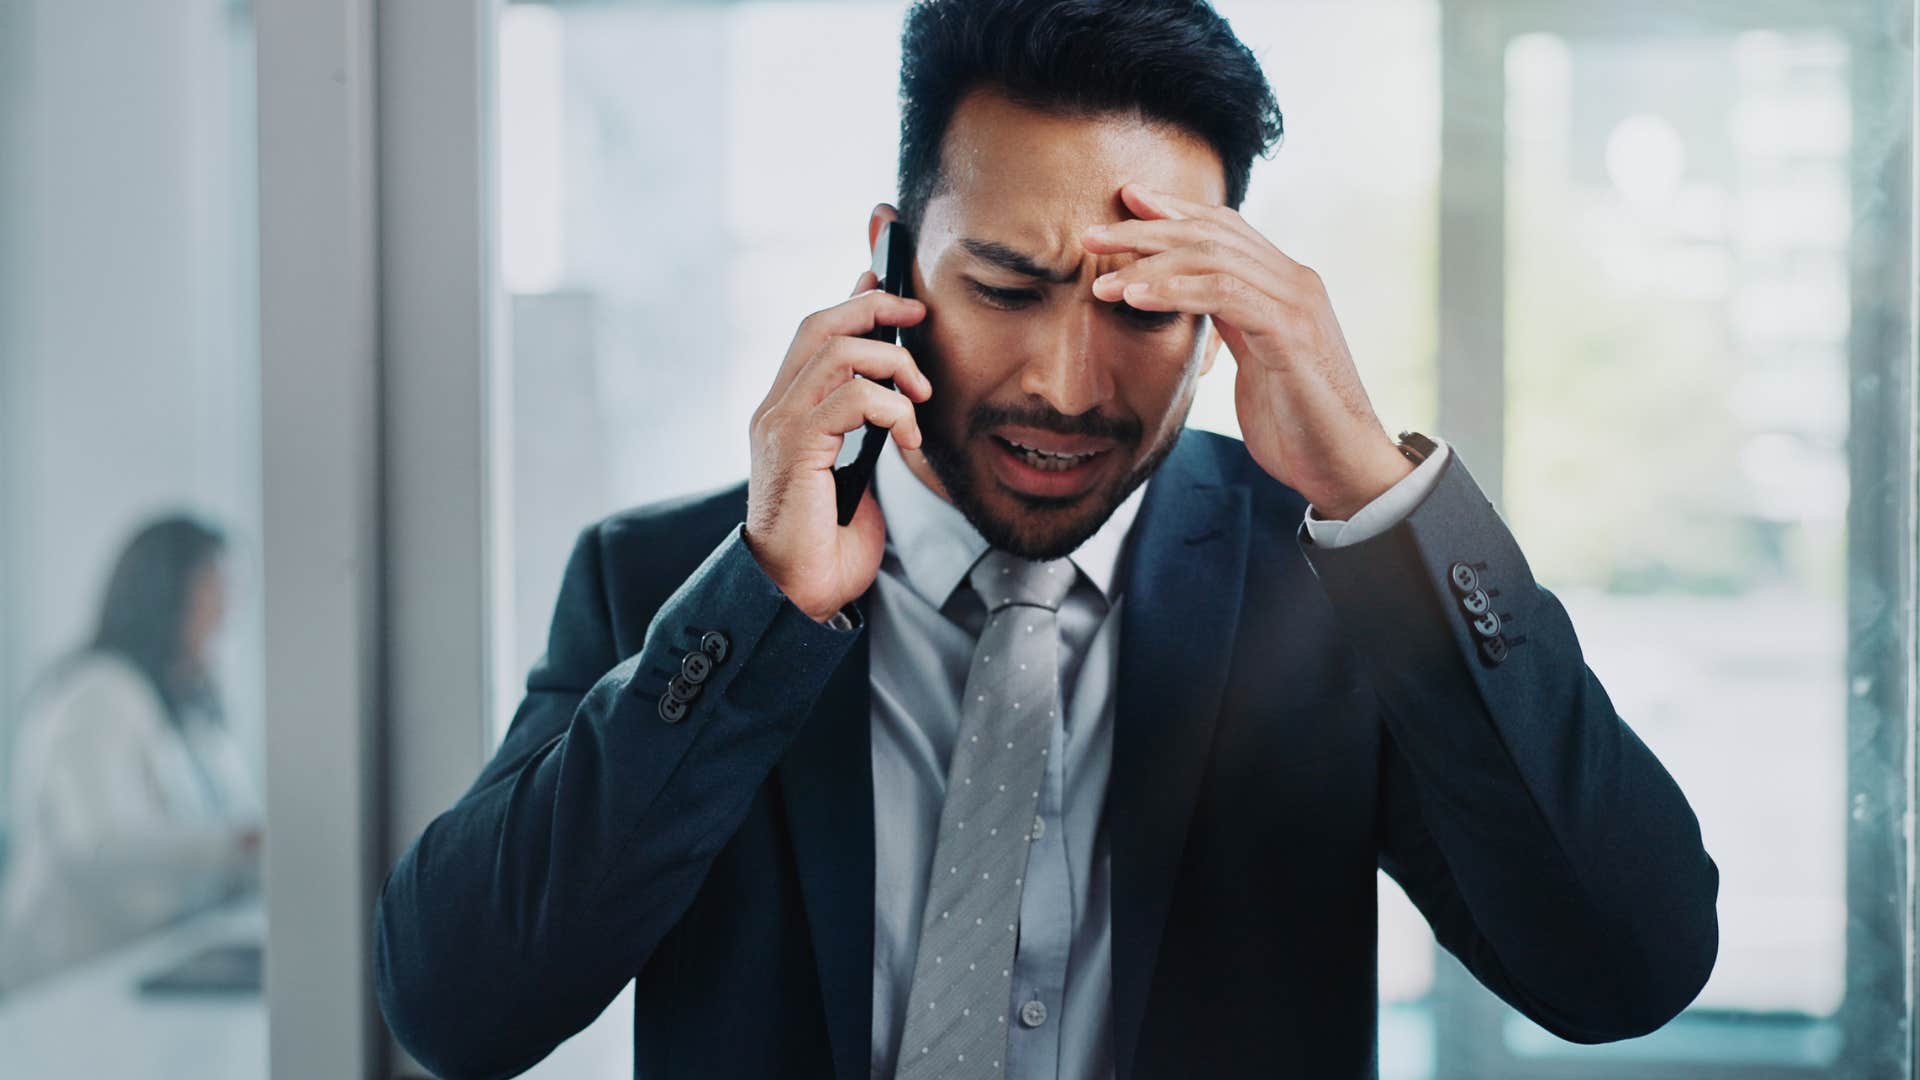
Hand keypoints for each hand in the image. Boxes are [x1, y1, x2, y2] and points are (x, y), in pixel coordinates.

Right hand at [744, 270, 931, 622]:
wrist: (797, 595)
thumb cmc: (827, 546)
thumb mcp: (856, 473)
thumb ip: (867, 432)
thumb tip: (897, 397)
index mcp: (785, 412)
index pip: (815, 333)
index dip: (853, 298)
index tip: (888, 280)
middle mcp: (774, 410)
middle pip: (820, 325)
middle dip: (874, 306)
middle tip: (919, 316)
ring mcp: (779, 427)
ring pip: (838, 353)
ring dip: (892, 364)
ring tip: (920, 396)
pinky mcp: (795, 448)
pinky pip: (851, 398)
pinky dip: (892, 407)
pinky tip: (908, 435)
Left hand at [1081, 182, 1412, 519]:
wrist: (1343, 466)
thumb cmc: (1297, 421)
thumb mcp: (1254, 360)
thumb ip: (1231, 322)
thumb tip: (1192, 298)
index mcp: (1285, 283)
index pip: (1224, 227)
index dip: (1173, 211)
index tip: (1126, 202)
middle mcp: (1294, 280)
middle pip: (1211, 233)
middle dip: (1147, 229)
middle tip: (1092, 236)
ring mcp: (1295, 302)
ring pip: (1214, 257)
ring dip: (1150, 265)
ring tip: (1104, 282)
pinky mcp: (1290, 332)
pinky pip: (1225, 294)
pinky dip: (1176, 292)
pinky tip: (1137, 297)